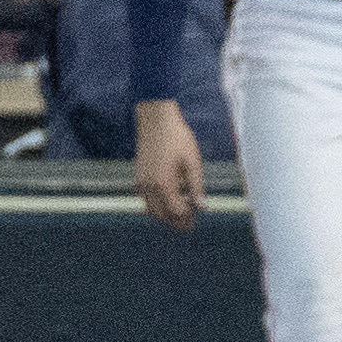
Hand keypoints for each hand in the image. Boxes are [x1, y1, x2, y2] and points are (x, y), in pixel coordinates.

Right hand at [130, 97, 204, 229]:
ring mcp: (141, 182)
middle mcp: (149, 187)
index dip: (187, 217)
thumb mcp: (192, 161)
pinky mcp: (138, 176)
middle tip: (189, 222)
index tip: (197, 218)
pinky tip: (169, 197)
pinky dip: (157, 204)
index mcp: (164, 184)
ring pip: (151, 210)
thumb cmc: (177, 137)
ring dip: (165, 214)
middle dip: (175, 221)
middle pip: (162, 215)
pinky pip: (146, 199)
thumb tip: (203, 207)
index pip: (176, 211)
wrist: (156, 118)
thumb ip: (196, 186)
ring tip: (180, 211)